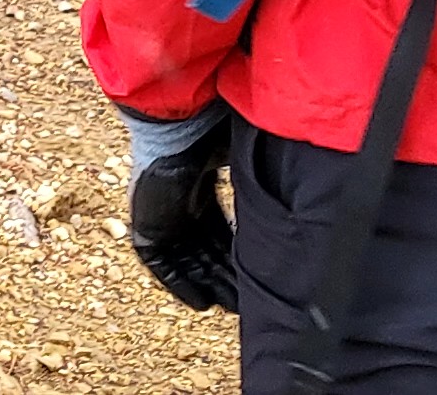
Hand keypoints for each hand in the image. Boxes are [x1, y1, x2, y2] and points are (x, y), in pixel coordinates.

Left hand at [119, 106, 238, 314]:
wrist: (174, 129)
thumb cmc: (206, 138)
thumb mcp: (239, 162)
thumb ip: (256, 178)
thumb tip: (292, 186)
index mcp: (198, 194)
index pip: (219, 234)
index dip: (236, 256)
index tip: (256, 275)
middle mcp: (180, 209)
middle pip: (205, 252)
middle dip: (226, 276)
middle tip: (248, 300)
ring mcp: (161, 219)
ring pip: (188, 262)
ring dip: (208, 284)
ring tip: (231, 307)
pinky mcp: (145, 228)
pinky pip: (161, 265)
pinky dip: (180, 284)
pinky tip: (201, 303)